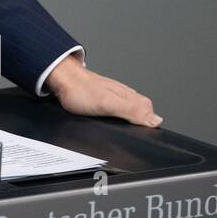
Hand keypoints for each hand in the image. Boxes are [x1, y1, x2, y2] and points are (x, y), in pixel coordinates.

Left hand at [45, 53, 163, 126]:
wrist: (61, 79)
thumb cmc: (80, 90)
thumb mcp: (108, 103)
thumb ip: (131, 111)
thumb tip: (155, 120)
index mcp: (130, 97)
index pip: (150, 114)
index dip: (150, 128)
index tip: (145, 138)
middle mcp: (125, 95)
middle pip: (142, 113)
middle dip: (140, 126)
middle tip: (134, 137)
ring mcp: (115, 96)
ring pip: (130, 111)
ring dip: (129, 122)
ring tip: (125, 132)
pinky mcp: (105, 99)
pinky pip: (118, 110)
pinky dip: (117, 118)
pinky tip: (112, 123)